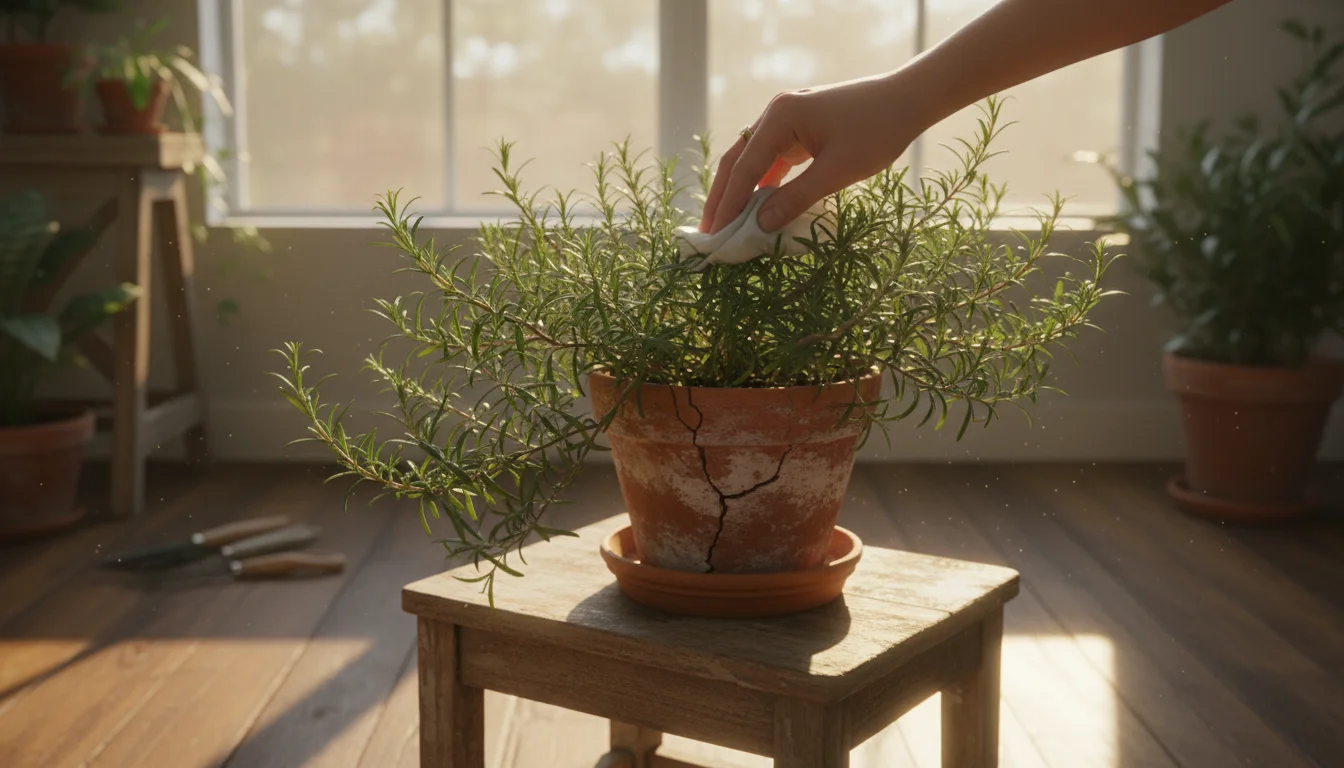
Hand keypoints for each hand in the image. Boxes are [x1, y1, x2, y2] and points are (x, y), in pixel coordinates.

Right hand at [699, 73, 926, 234]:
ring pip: (752, 162)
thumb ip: (796, 198)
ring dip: (740, 193)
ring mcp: (786, 121)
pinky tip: (756, 210)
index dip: (729, 204)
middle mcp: (775, 114)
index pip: (744, 167)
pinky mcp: (799, 131)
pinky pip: (772, 161)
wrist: (908, 100)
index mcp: (780, 116)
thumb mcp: (837, 171)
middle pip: (737, 161)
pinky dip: (762, 185)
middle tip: (708, 234)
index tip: (716, 235)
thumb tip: (760, 225)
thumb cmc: (878, 131)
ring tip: (726, 226)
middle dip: (723, 198)